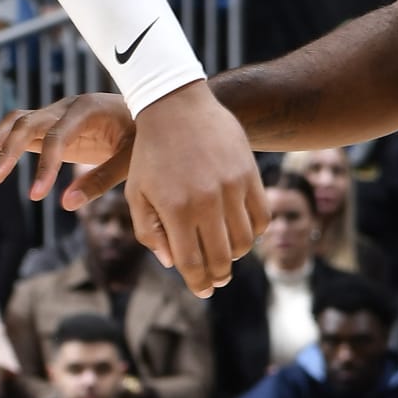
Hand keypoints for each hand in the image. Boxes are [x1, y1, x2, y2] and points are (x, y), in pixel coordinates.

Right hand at [0, 91, 134, 199]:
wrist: (153, 106)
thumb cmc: (145, 134)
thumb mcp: (131, 159)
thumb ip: (100, 180)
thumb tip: (66, 204)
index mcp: (87, 110)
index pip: (56, 137)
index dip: (43, 166)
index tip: (36, 196)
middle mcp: (66, 107)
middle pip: (26, 124)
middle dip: (5, 151)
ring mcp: (56, 113)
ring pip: (17, 122)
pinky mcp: (53, 124)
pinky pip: (21, 126)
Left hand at [126, 83, 264, 294]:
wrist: (175, 106)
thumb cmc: (150, 153)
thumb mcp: (136, 193)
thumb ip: (149, 232)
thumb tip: (173, 263)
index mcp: (174, 209)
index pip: (190, 262)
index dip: (198, 283)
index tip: (202, 291)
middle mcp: (205, 202)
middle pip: (220, 257)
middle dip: (217, 276)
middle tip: (216, 281)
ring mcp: (231, 188)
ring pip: (244, 242)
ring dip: (235, 255)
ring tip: (226, 256)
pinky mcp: (249, 174)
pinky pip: (261, 216)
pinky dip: (255, 232)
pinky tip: (242, 232)